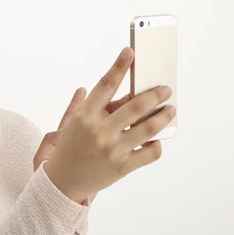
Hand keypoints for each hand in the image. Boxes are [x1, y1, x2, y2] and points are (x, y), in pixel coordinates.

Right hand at [43, 47, 175, 202]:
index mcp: (85, 116)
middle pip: (135, 106)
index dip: (119, 67)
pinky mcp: (123, 166)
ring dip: (163, 116)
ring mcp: (112, 149)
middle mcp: (100, 130)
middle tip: (165, 89)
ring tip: (170, 110)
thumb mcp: (73, 123)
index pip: (105, 85)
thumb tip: (98, 88)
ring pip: (148, 128)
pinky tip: (155, 140)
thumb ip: (86, 104)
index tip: (130, 52)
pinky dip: (156, 144)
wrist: (63, 182)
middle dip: (155, 94)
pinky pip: (150, 153)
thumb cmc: (69, 148)